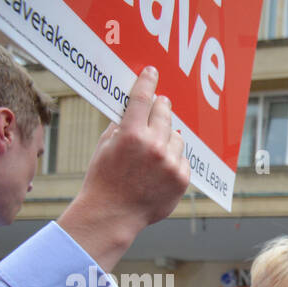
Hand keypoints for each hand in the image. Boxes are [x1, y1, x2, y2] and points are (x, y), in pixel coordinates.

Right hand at [57, 66, 191, 271]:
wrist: (114, 214)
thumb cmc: (104, 179)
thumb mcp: (105, 145)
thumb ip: (121, 124)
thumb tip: (134, 106)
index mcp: (131, 134)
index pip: (142, 98)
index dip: (147, 82)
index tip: (152, 72)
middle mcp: (154, 146)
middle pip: (165, 114)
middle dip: (162, 106)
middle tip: (161, 103)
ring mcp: (171, 163)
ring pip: (178, 136)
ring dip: (170, 135)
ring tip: (157, 145)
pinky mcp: (182, 178)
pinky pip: (183, 158)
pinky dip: (174, 158)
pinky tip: (162, 166)